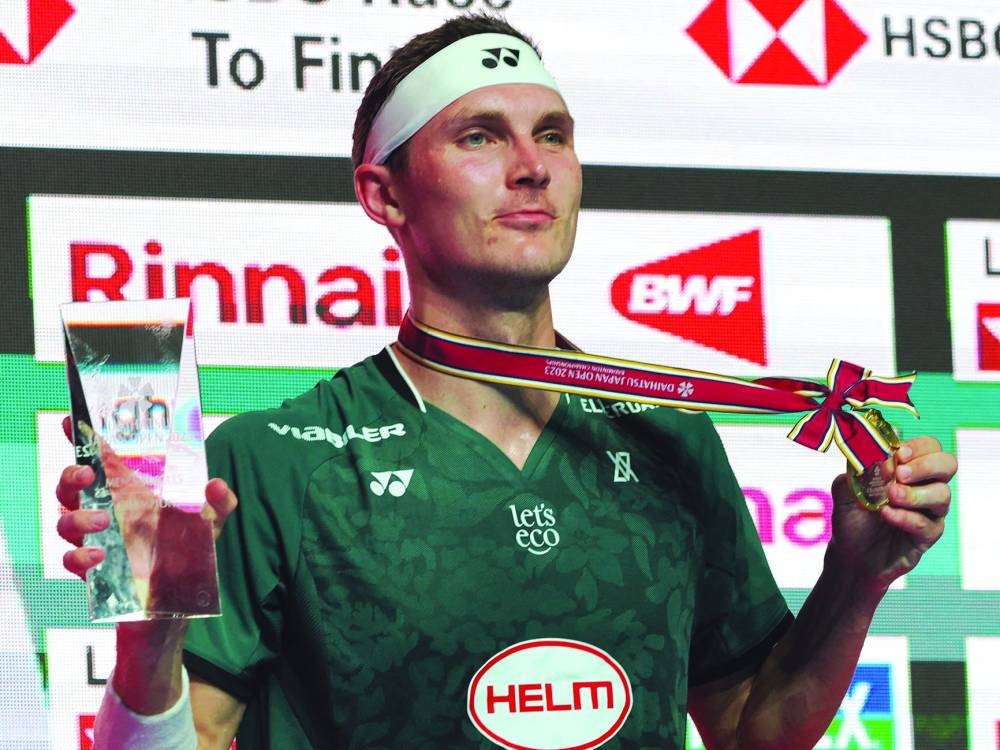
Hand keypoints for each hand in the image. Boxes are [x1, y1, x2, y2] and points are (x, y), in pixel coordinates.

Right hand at [55, 416, 236, 581]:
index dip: (81, 437)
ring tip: (103, 520)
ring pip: (65, 521)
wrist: (182, 589)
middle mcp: (105, 509)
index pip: (98, 458)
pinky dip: (78, 557)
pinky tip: (98, 555)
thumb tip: (216, 485)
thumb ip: (220, 501)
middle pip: (70, 486)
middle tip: (87, 474)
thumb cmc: (189, 544)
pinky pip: (71, 561)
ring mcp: (96, 539)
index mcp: (128, 489)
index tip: (73, 420)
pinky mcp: (94, 569)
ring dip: (77, 517)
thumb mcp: (211, 519)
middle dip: (70, 475)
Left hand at [827, 435, 955, 594]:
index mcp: (906, 469)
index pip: (928, 447)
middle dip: (926, 465)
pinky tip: (886, 515)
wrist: (850, 556)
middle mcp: (923, 486)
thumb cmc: (851, 518)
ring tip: (891, 497)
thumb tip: (876, 456)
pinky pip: (928, 524)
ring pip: (942, 495)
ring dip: (915, 493)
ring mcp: (929, 511)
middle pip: (947, 464)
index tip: (898, 454)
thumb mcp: (845, 490)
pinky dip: (906, 517)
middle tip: (901, 474)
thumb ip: (858, 470)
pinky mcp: (928, 535)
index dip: (917, 447)